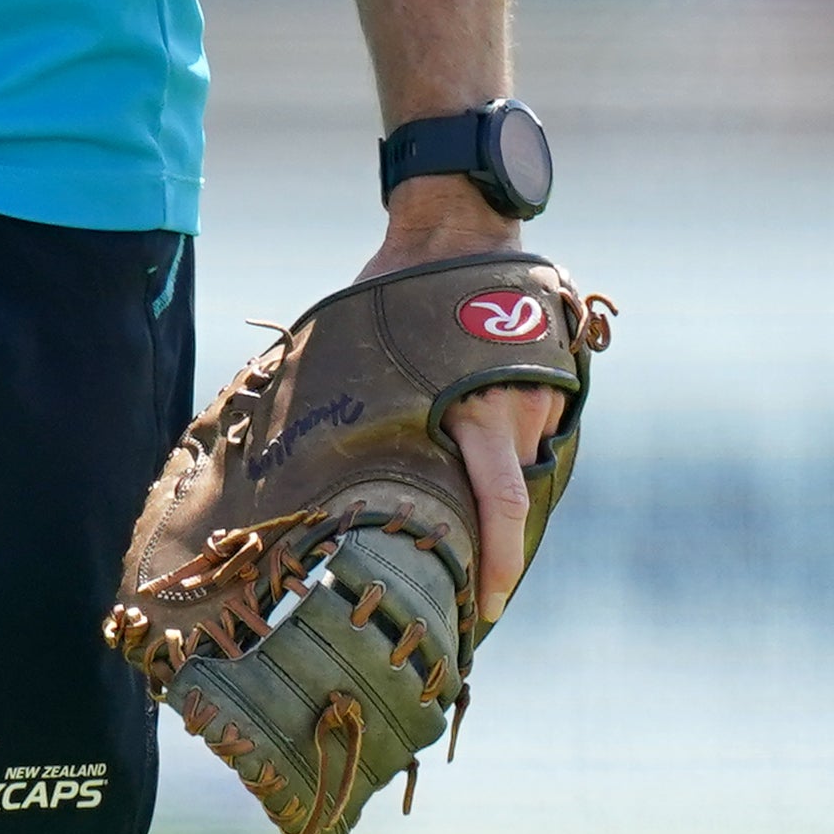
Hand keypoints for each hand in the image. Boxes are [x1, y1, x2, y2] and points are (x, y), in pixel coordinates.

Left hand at [358, 181, 568, 630]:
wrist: (457, 221)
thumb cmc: (399, 287)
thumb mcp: (369, 349)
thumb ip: (359, 405)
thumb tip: (281, 451)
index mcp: (472, 409)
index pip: (498, 507)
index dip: (497, 567)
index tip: (484, 612)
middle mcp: (516, 408)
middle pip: (512, 504)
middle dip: (496, 555)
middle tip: (468, 602)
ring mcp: (541, 393)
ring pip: (520, 469)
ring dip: (492, 495)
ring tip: (458, 521)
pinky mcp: (552, 378)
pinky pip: (529, 436)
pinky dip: (505, 455)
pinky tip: (476, 460)